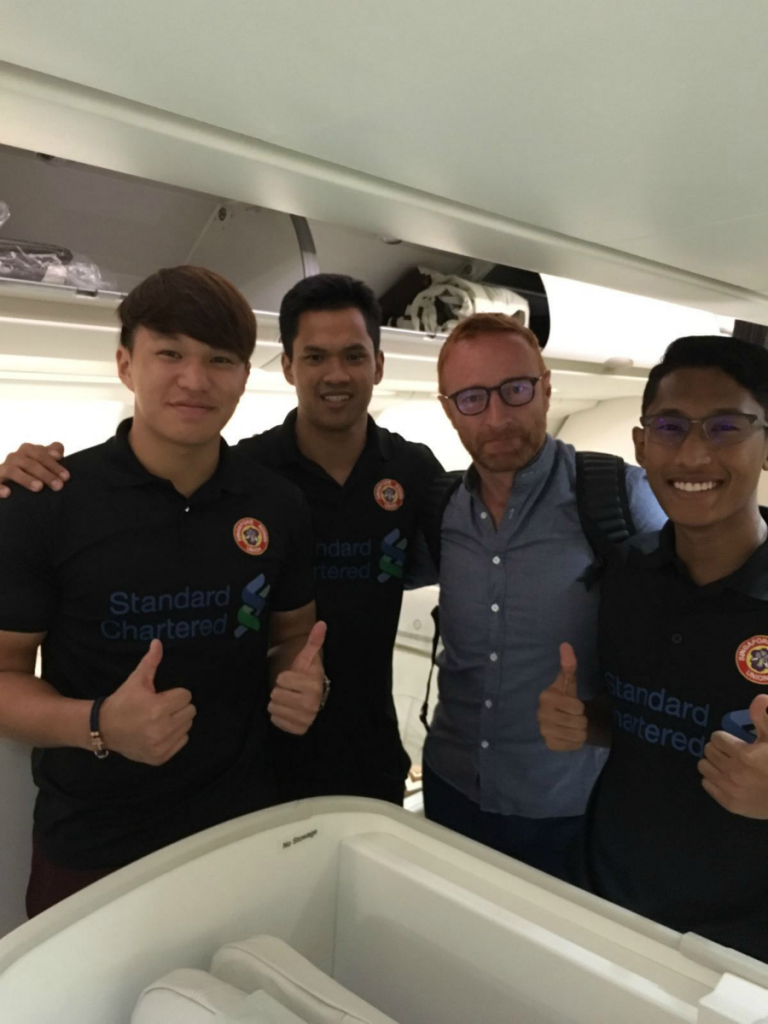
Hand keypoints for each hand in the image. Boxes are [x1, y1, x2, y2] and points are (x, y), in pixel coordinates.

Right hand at [0, 442, 68, 498]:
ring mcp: (3, 468)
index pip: (41, 454)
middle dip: (45, 474)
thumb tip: (58, 453)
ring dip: (26, 479)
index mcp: (28, 450)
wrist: (13, 481)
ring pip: (13, 470)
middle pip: (30, 463)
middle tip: (58, 486)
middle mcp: (15, 457)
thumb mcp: (45, 461)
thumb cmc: (35, 470)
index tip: (66, 477)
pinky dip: (0, 487)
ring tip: (39, 487)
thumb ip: (53, 452)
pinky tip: (8, 493)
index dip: (54, 465)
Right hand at [99, 640, 195, 764]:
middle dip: (178, 707)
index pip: (186, 696)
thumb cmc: (123, 702)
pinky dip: (175, 736)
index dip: (175, 693)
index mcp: (158, 708)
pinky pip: (182, 741)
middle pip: (190, 711)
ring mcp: (161, 745)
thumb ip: (150, 662)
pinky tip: (159, 731)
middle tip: (162, 707)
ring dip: (178, 721)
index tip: (162, 696)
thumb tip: (158, 642)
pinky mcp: (160, 757)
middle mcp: (162, 729)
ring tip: (160, 719)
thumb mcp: (136, 680)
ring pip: (188, 726)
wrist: (104, 729)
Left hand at [269, 621, 326, 735]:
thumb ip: (314, 641)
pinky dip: (278, 716)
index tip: (293, 678)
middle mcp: (311, 704)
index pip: (281, 679)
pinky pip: (276, 721)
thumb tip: (321, 623)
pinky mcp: (299, 730)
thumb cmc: (306, 675)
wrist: (311, 696)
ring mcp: (306, 719)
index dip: (284, 677)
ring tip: (288, 699)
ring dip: (278, 703)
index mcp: (313, 685)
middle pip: (276, 694)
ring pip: (274, 708)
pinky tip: (287, 710)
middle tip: (290, 690)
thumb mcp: (308, 658)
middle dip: (280, 690)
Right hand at [537, 642, 587, 751]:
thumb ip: (568, 665)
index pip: (577, 707)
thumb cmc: (566, 699)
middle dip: (581, 720)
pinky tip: (568, 735)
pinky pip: (573, 745)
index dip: (579, 706)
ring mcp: (544, 731)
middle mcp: (541, 715)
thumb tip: (566, 644)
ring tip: (572, 725)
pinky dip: (575, 741)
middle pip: (579, 722)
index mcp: (546, 697)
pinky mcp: (549, 745)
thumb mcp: (569, 682)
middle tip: (574, 717)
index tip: (573, 704)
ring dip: (580, 731)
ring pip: (578, 735)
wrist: (562, 719)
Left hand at [698, 695, 767, 817]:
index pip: (716, 738)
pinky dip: (713, 780)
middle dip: (718, 749)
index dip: (725, 738)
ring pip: (704, 767)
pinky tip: (726, 778)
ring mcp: (730, 789)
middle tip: (730, 752)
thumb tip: (759, 699)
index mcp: (744, 754)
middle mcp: (733, 772)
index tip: (733, 742)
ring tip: (727, 764)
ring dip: (713, 763)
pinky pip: (707, 785)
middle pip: (708, 751)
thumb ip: (764, 718)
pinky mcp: (730, 804)